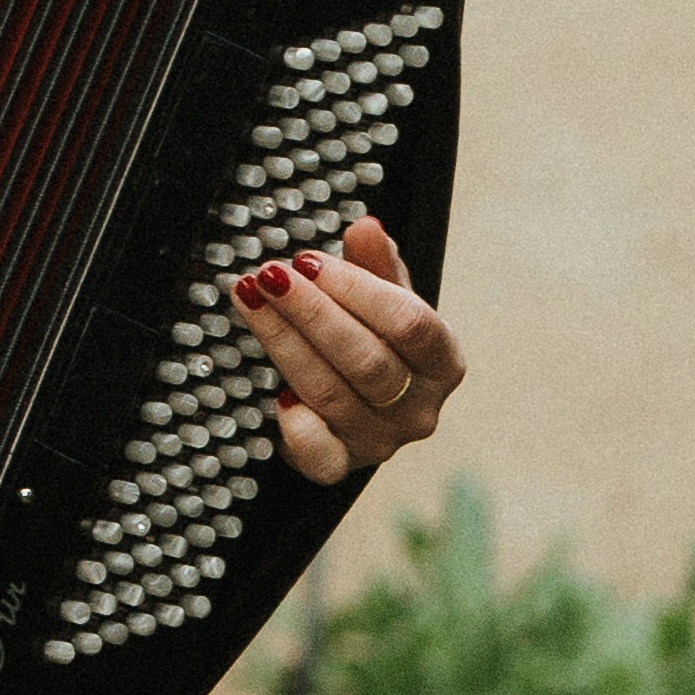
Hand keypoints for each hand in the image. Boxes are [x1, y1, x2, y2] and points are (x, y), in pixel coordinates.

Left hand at [227, 211, 462, 484]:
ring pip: (331, 393)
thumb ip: (376, 265)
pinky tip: (274, 394)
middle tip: (269, 275)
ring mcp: (382, 442)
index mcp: (443, 362)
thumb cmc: (373, 339)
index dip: (357, 289)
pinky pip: (320, 457)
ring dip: (284, 343)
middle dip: (311, 312)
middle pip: (367, 359)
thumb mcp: (382, 297)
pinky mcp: (342, 467)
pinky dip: (296, 428)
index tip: (308, 260)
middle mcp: (421, 408)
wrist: (359, 404)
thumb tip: (367, 228)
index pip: (410, 324)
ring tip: (251, 299)